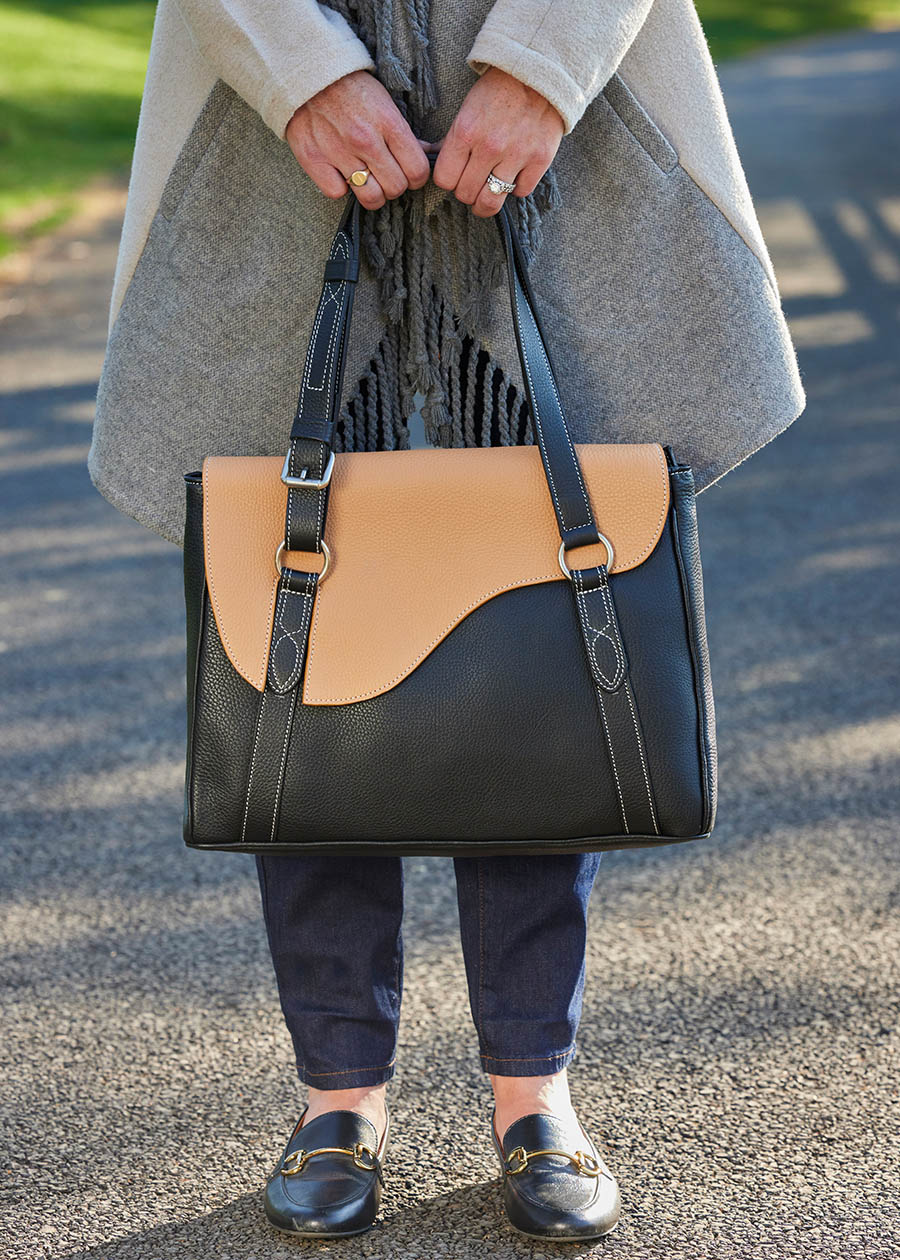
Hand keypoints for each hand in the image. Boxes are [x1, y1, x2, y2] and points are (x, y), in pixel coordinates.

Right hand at [286, 69, 433, 208]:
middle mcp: (365, 140)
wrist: (308, 74)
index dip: (417, 177)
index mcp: (388, 123)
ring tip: (369, 181)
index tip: (410, 174)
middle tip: (387, 176)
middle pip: (395, 188)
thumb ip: (403, 132)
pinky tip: (342, 174)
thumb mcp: (385, 102)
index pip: (417, 170)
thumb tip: (424, 153)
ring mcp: (338, 151)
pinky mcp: (314, 159)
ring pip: (370, 197)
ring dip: (373, 193)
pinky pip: (337, 193)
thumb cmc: (351, 88)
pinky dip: (341, 188)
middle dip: (395, 186)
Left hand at [432, 66, 564, 216]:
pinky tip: (514, 174)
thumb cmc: (498, 91)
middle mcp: (489, 146)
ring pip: (491, 202)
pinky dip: (516, 187)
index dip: (448, 180)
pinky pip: (521, 192)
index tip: (455, 175)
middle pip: (465, 195)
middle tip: (473, 183)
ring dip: (486, 200)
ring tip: (488, 193)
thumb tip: (430, 155)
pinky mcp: (540, 160)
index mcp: (466, 132)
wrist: (538, 73)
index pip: (444, 179)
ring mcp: (516, 155)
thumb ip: (450, 138)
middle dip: (466, 192)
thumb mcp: (467, 109)